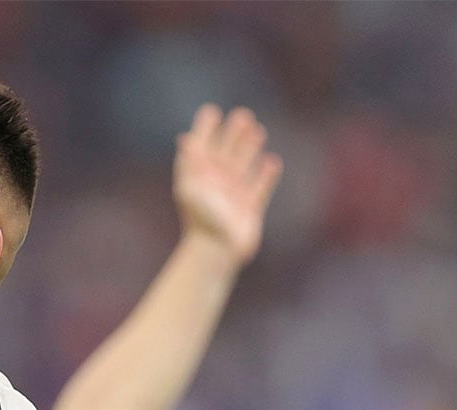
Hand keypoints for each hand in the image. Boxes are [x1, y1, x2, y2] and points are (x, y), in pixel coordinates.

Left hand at [174, 105, 283, 265]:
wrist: (216, 252)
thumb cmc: (201, 220)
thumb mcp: (191, 188)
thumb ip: (191, 163)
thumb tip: (185, 138)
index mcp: (199, 179)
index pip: (201, 148)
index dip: (205, 130)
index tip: (211, 110)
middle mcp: (216, 186)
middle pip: (225, 153)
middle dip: (233, 134)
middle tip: (242, 114)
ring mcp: (234, 197)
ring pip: (243, 166)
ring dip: (249, 149)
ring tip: (257, 130)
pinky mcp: (250, 209)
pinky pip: (260, 188)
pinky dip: (266, 175)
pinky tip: (272, 161)